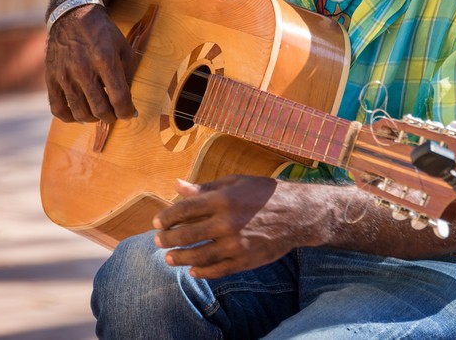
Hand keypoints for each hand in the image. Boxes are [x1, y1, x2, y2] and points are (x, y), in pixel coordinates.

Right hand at [45, 4, 135, 122]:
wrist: (72, 15)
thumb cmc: (103, 33)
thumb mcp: (123, 49)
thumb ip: (127, 76)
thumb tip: (130, 106)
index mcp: (105, 61)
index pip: (119, 99)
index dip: (127, 112)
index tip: (130, 113)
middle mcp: (83, 70)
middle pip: (100, 109)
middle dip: (112, 117)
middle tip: (115, 113)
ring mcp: (64, 75)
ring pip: (80, 113)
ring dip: (94, 119)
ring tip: (99, 112)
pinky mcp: (50, 78)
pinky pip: (58, 109)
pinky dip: (70, 117)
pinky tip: (79, 113)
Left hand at [153, 175, 325, 278]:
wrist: (298, 214)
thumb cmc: (264, 193)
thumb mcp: (236, 182)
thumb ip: (205, 187)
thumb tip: (177, 185)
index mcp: (223, 199)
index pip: (185, 209)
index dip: (167, 217)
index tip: (157, 222)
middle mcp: (227, 222)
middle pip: (187, 235)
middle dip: (168, 239)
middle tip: (158, 241)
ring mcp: (236, 244)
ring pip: (199, 256)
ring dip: (180, 258)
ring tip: (170, 258)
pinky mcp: (245, 260)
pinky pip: (218, 270)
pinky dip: (202, 272)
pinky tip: (193, 271)